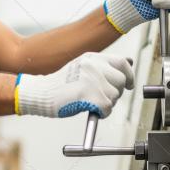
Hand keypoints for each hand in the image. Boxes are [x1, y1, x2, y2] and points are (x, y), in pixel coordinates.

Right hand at [14, 52, 133, 117]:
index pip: (121, 62)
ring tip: (90, 102)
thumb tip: (129, 63)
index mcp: (91, 57)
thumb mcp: (82, 67)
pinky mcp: (89, 95)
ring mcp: (91, 79)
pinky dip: (102, 113)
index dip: (129, 74)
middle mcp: (93, 65)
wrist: (40, 93)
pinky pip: (107, 108)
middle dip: (116, 92)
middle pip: (121, 80)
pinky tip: (90, 109)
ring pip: (114, 96)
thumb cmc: (60, 84)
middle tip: (104, 98)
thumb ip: (103, 66)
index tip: (129, 84)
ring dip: (107, 103)